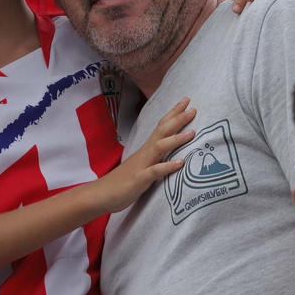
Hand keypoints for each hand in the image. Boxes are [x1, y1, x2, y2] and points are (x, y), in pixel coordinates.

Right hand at [91, 99, 194, 213]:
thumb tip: (169, 152)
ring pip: (159, 147)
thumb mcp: (142, 166)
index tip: (186, 101)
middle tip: (193, 108)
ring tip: (192, 132)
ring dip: (176, 139)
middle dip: (178, 119)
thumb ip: (154, 158)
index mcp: (146, 149)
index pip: (161, 127)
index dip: (173, 114)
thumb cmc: (122, 181)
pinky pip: (154, 171)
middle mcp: (145, 153)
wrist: (101, 194)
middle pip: (162, 131)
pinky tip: (180, 163)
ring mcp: (141, 165)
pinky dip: (167, 166)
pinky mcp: (139, 180)